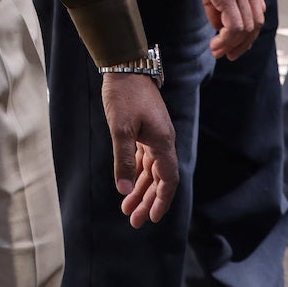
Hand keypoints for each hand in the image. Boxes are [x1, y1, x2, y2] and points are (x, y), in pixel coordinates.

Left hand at [100, 73, 179, 226]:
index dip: (161, 201)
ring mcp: (154, 135)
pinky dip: (136, 172)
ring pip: (150, 170)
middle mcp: (162, 141)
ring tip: (127, 208)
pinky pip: (144, 158)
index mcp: (162, 142)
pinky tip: (128, 183)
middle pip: (159, 179)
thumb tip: (124, 190)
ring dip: (140, 188)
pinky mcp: (145, 129)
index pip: (167, 180)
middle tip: (134, 220)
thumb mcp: (120, 128)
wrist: (125, 66)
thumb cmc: (124, 95)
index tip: (151, 218)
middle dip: (147, 200)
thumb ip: (123, 159)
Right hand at [171, 0, 265, 60]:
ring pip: (246, 27)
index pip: (257, 9)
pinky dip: (226, 39)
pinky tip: (215, 44)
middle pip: (256, 21)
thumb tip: (220, 27)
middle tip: (230, 54)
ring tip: (217, 51)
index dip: (248, 29)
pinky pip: (234, 25)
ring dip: (233, 44)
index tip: (234, 42)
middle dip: (244, 42)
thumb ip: (218, 3)